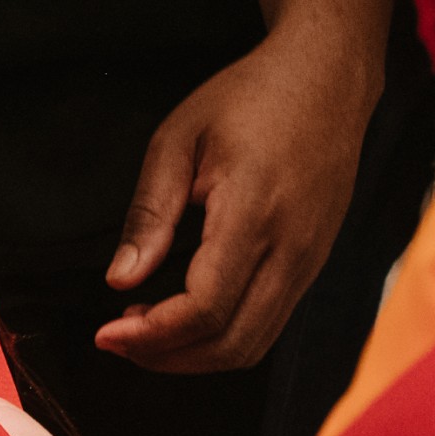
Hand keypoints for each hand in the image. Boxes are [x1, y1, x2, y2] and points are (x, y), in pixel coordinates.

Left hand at [94, 33, 381, 374]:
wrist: (327, 78)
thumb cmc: (250, 98)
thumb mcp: (179, 138)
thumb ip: (149, 212)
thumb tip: (120, 279)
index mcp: (253, 213)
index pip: (205, 307)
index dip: (153, 335)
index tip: (107, 333)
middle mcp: (292, 248)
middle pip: (232, 343)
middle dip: (168, 358)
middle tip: (119, 341)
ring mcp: (310, 261)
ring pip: (255, 344)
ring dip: (195, 355)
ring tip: (146, 333)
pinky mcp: (315, 263)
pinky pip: (271, 323)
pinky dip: (224, 337)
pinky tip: (187, 314)